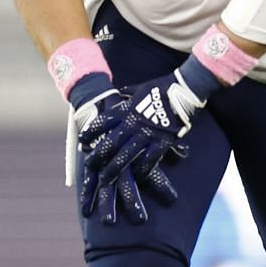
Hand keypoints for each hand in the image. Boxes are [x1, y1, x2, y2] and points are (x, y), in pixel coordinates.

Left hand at [77, 71, 204, 223]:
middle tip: (89, 165)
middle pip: (109, 143)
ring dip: (113, 168)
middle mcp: (132, 124)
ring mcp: (147, 135)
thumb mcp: (140, 88)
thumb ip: (128, 92)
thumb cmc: (162, 87)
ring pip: (125, 155)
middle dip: (97, 155)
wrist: (184, 90)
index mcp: (126, 110)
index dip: (90, 132)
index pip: (102, 123)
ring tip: (105, 178)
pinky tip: (135, 177)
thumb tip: (120, 91)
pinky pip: (148, 160)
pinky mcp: (161, 143)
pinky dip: (141, 170)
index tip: (82, 141)